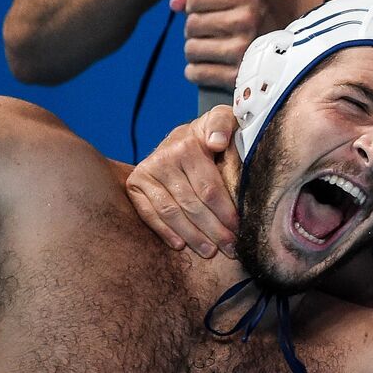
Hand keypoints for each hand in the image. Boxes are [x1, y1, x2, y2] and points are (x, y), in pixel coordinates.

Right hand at [125, 105, 240, 257]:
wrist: (182, 135)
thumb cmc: (211, 134)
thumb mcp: (221, 121)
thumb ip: (223, 126)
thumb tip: (217, 143)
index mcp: (188, 147)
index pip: (209, 188)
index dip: (225, 212)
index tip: (238, 230)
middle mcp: (163, 160)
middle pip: (191, 204)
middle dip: (213, 230)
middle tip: (229, 248)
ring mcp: (146, 174)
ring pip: (171, 212)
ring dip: (191, 236)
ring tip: (209, 252)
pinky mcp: (134, 186)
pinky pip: (149, 214)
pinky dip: (165, 232)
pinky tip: (180, 245)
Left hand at [171, 0, 272, 90]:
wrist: (290, 55)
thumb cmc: (258, 23)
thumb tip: (173, 4)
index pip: (196, 0)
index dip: (196, 7)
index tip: (208, 12)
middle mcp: (247, 20)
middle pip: (191, 25)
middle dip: (197, 31)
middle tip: (213, 34)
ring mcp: (242, 49)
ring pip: (191, 49)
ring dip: (197, 52)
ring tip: (213, 50)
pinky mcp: (237, 75)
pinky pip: (196, 73)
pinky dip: (197, 72)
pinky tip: (210, 67)